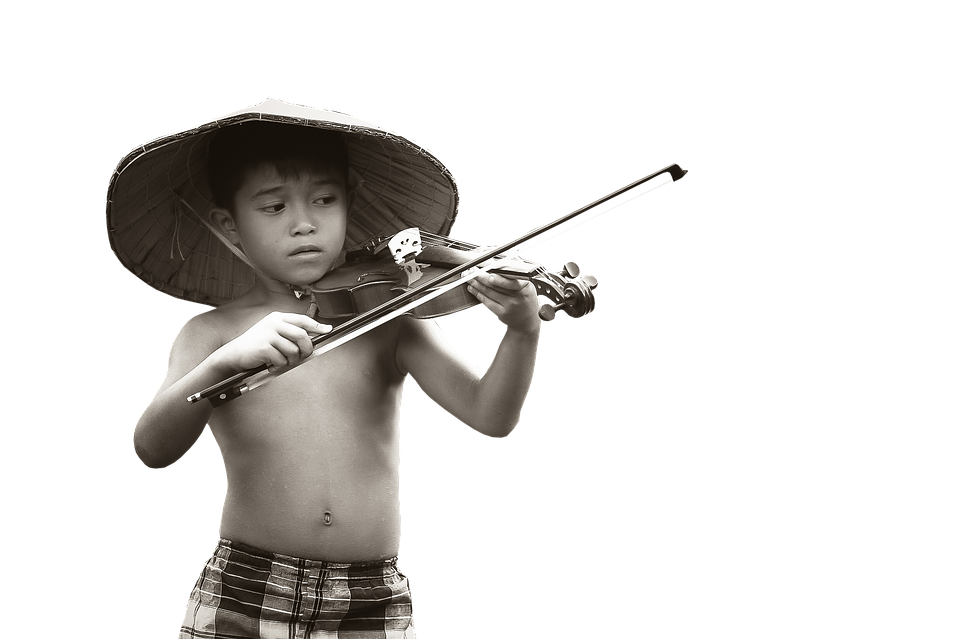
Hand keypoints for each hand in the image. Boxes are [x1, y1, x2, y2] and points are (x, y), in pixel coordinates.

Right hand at [214, 312, 331, 372]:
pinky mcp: (264, 346)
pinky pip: (282, 360)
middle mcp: (273, 323)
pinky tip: (270, 366)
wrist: (233, 355)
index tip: (328, 329)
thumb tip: (311, 343)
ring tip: (279, 363)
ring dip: (290, 361)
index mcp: (277, 318)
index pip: (302, 319)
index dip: (316, 325)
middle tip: (303, 357)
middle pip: (302, 336)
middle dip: (306, 350)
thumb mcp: (272, 334)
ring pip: (293, 351)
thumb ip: (289, 335)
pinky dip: (278, 367)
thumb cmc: (255, 347)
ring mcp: (268, 333)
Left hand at [467, 273, 541, 334]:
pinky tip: (472, 288)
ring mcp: (508, 306)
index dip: (499, 279)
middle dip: (480, 276)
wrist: (527, 321)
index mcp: (525, 288)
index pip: (511, 282)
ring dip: (476, 283)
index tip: (489, 274)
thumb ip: (516, 271)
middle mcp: (517, 298)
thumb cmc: (526, 298)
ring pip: (488, 292)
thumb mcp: (528, 285)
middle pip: (495, 286)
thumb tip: (502, 260)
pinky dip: (477, 293)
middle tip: (471, 270)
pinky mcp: (500, 313)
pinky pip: (486, 302)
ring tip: (468, 277)